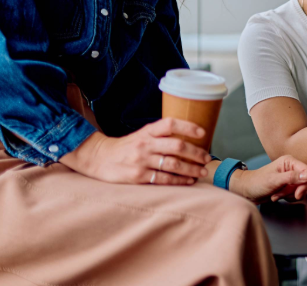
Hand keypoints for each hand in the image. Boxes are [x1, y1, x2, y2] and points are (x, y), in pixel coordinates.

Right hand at [59, 118, 210, 184]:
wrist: (99, 158)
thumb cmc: (126, 147)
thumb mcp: (142, 135)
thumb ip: (161, 135)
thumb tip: (189, 138)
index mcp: (148, 131)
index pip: (171, 124)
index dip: (188, 126)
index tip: (203, 133)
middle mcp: (145, 144)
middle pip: (177, 146)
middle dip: (196, 153)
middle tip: (207, 158)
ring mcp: (141, 161)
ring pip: (173, 164)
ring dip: (191, 169)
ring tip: (202, 172)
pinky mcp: (138, 176)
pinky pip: (163, 179)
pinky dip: (179, 180)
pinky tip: (188, 181)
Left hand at [229, 155, 306, 203]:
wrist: (247, 191)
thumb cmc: (257, 182)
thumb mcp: (274, 180)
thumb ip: (291, 178)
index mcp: (289, 162)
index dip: (305, 183)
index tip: (298, 193)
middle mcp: (291, 168)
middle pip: (306, 181)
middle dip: (295, 191)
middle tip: (284, 194)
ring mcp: (290, 177)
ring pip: (301, 189)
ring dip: (289, 195)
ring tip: (277, 194)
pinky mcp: (288, 186)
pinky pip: (295, 194)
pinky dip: (287, 197)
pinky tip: (277, 195)